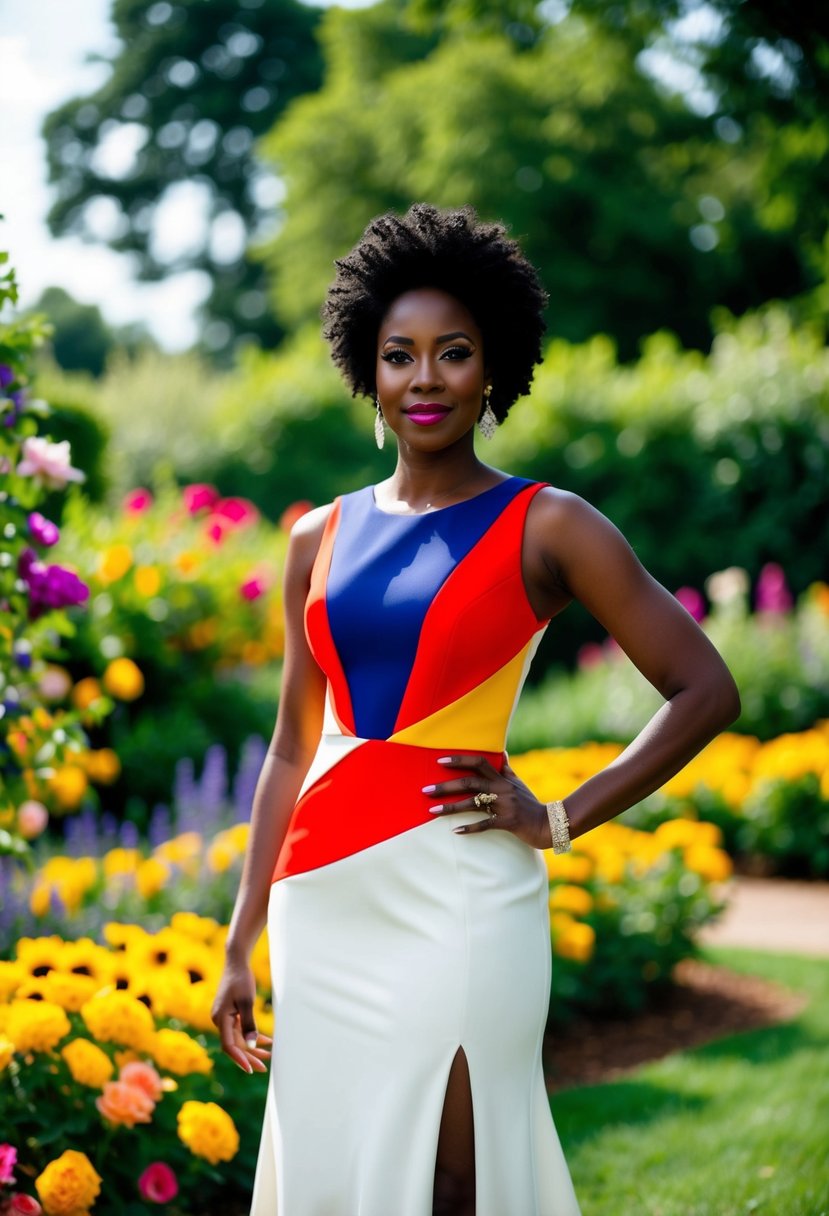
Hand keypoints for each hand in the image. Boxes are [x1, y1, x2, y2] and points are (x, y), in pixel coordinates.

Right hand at [211, 958, 272, 1074]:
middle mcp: (219, 1020)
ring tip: (269, 1056)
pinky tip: (266, 1041)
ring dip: (252, 1047)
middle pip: (234, 1044)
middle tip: (264, 1068)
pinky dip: (251, 1035)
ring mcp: (224, 1017)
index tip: (251, 1069)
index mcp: (220, 1018)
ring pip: (238, 1038)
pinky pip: (240, 1029)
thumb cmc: (241, 979)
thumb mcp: (247, 1001)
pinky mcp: (229, 1013)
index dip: (240, 1059)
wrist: (236, 961)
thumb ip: (249, 1023)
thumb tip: (251, 1045)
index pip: (229, 1046)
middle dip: (250, 1056)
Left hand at [422, 753, 548, 848]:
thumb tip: (501, 752)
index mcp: (501, 778)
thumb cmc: (529, 803)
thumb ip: (506, 769)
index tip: (440, 760)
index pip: (479, 762)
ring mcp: (504, 805)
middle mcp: (501, 789)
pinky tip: (454, 831)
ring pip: (473, 803)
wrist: (548, 823)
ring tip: (432, 811)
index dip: (459, 760)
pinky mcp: (508, 822)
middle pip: (469, 783)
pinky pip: (486, 824)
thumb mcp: (518, 783)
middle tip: (425, 790)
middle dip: (445, 786)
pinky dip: (470, 828)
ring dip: (450, 807)